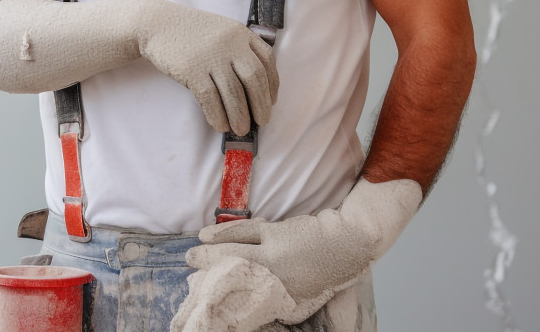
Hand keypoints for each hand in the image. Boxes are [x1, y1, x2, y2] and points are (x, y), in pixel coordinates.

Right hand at [0, 0, 277, 134]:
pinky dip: (218, 115)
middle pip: (254, 80)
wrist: (154, 23)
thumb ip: (237, 48)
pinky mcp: (193, 70)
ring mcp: (211, 57)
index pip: (267, 61)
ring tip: (240, 130)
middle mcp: (230, 44)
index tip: (271, 101)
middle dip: (260, 104)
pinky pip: (211, 99)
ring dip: (240, 116)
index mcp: (240, 32)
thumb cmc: (188, 31)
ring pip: (234, 94)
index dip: (272, 85)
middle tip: (261, 121)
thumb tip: (255, 82)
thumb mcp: (218, 31)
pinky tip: (218, 125)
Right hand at [176, 178, 421, 328]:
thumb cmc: (333, 274)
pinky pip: (242, 231)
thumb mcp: (312, 300)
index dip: (224, 305)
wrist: (349, 241)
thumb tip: (262, 308)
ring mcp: (274, 252)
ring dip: (208, 254)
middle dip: (208, 280)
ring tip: (191, 258)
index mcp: (286, 298)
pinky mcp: (274, 232)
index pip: (246, 304)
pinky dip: (222, 233)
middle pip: (232, 278)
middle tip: (190, 283)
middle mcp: (276, 278)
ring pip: (232, 252)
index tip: (206, 306)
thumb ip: (285, 304)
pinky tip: (207, 236)